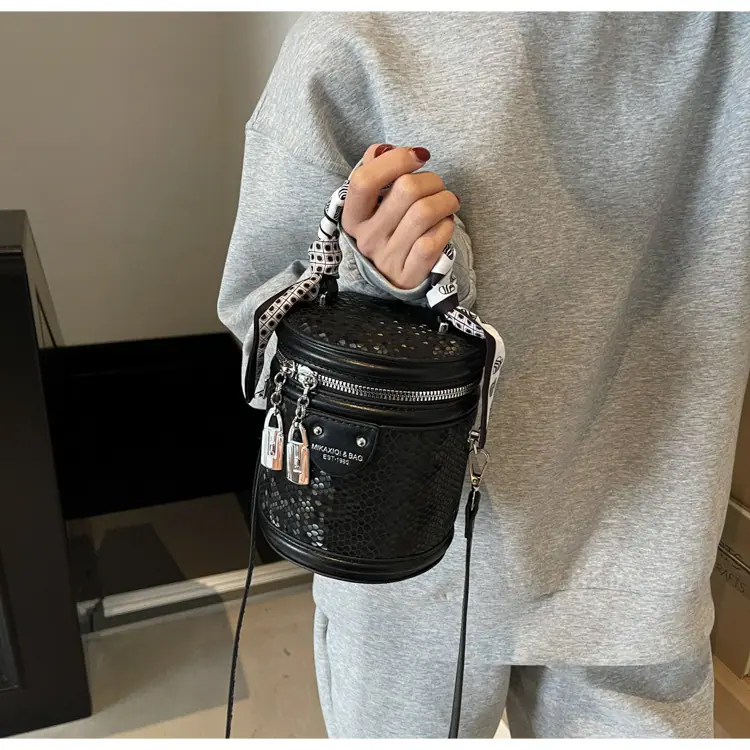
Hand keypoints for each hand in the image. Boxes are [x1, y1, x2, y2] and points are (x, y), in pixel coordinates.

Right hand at [341, 145, 458, 289]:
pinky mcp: (408, 275)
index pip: (364, 180)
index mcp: (352, 216)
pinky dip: (446, 227)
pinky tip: (444, 225)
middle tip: (438, 186)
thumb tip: (384, 150)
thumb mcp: (375, 202)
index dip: (395, 161)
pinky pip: (433, 241)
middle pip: (405, 190)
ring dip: (446, 200)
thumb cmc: (391, 228)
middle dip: (432, 180)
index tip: (419, 155)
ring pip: (424, 212)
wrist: (395, 274)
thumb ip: (375, 169)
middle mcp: (366, 239)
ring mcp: (386, 259)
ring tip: (448, 202)